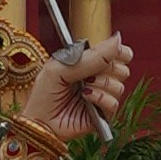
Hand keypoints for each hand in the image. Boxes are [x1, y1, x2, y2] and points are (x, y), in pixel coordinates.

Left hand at [19, 25, 132, 147]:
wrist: (38, 120)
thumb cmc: (44, 91)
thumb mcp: (62, 66)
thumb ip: (91, 56)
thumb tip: (117, 39)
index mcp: (90, 63)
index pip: (117, 52)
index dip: (119, 51)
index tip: (113, 52)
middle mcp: (99, 78)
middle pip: (123, 68)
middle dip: (107, 68)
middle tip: (88, 73)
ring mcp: (102, 97)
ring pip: (119, 86)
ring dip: (101, 84)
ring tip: (83, 88)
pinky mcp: (103, 114)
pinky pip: (114, 103)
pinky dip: (100, 98)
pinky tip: (86, 98)